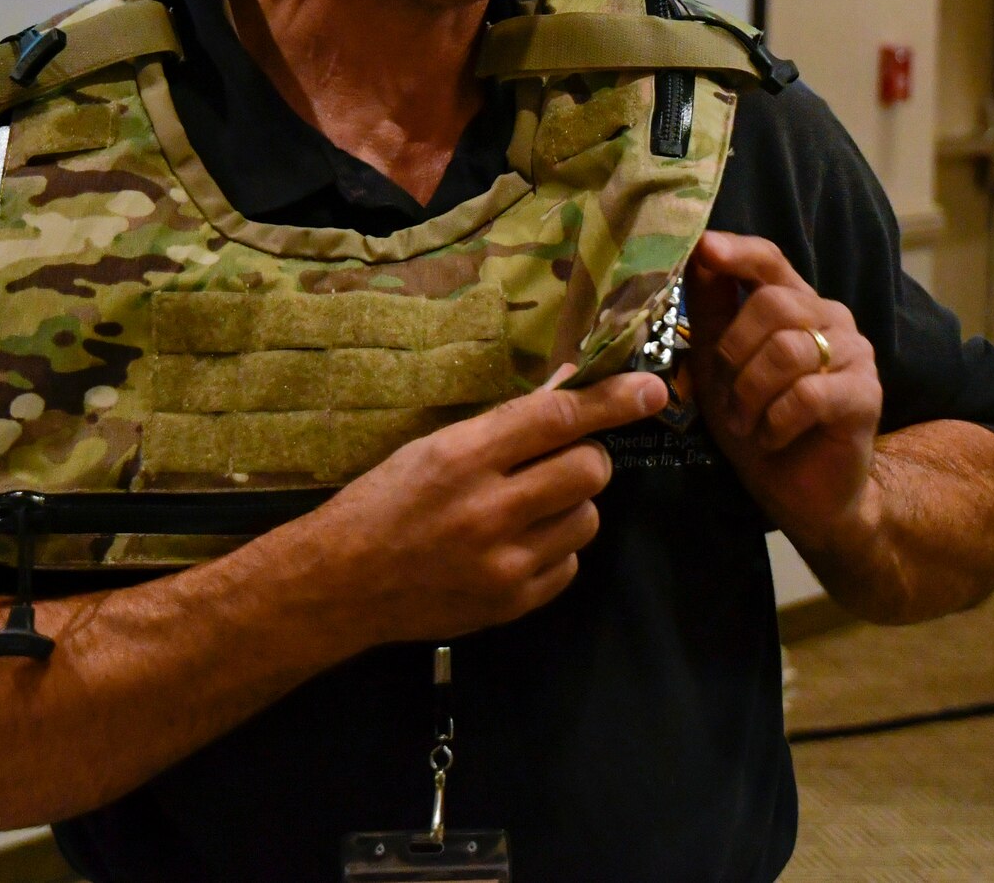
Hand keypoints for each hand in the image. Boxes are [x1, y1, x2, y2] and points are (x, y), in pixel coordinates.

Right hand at [294, 371, 668, 647]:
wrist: (342, 583)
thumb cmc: (383, 502)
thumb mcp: (433, 447)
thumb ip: (502, 427)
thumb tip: (569, 392)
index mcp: (463, 457)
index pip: (556, 418)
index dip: (610, 400)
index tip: (651, 390)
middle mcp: (489, 509)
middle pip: (588, 469)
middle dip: (585, 458)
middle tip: (556, 462)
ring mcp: (504, 562)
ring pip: (586, 518)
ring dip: (570, 505)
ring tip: (527, 508)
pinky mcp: (512, 603)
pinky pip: (569, 564)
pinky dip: (554, 549)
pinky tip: (516, 545)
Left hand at [683, 232, 882, 547]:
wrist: (799, 492)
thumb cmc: (757, 421)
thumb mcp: (718, 363)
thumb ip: (711, 309)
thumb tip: (696, 252)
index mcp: (795, 303)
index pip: (770, 259)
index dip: (738, 251)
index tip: (706, 249)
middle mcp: (830, 317)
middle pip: (773, 303)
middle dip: (734, 352)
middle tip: (727, 395)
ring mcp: (855, 353)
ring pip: (787, 350)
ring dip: (750, 393)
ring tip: (746, 423)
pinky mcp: (866, 395)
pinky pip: (808, 394)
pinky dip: (776, 420)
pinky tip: (771, 437)